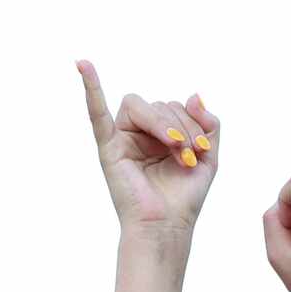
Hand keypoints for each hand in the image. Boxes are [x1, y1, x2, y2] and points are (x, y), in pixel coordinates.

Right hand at [80, 62, 216, 231]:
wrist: (167, 227)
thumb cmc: (183, 197)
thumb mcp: (208, 156)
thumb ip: (207, 123)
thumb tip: (193, 94)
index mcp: (159, 134)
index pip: (174, 107)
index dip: (192, 122)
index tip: (202, 150)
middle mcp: (138, 133)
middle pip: (158, 104)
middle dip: (179, 125)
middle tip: (187, 154)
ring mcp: (121, 138)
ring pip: (140, 105)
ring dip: (164, 123)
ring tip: (175, 150)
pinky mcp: (108, 148)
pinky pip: (96, 113)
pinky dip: (90, 86)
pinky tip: (82, 64)